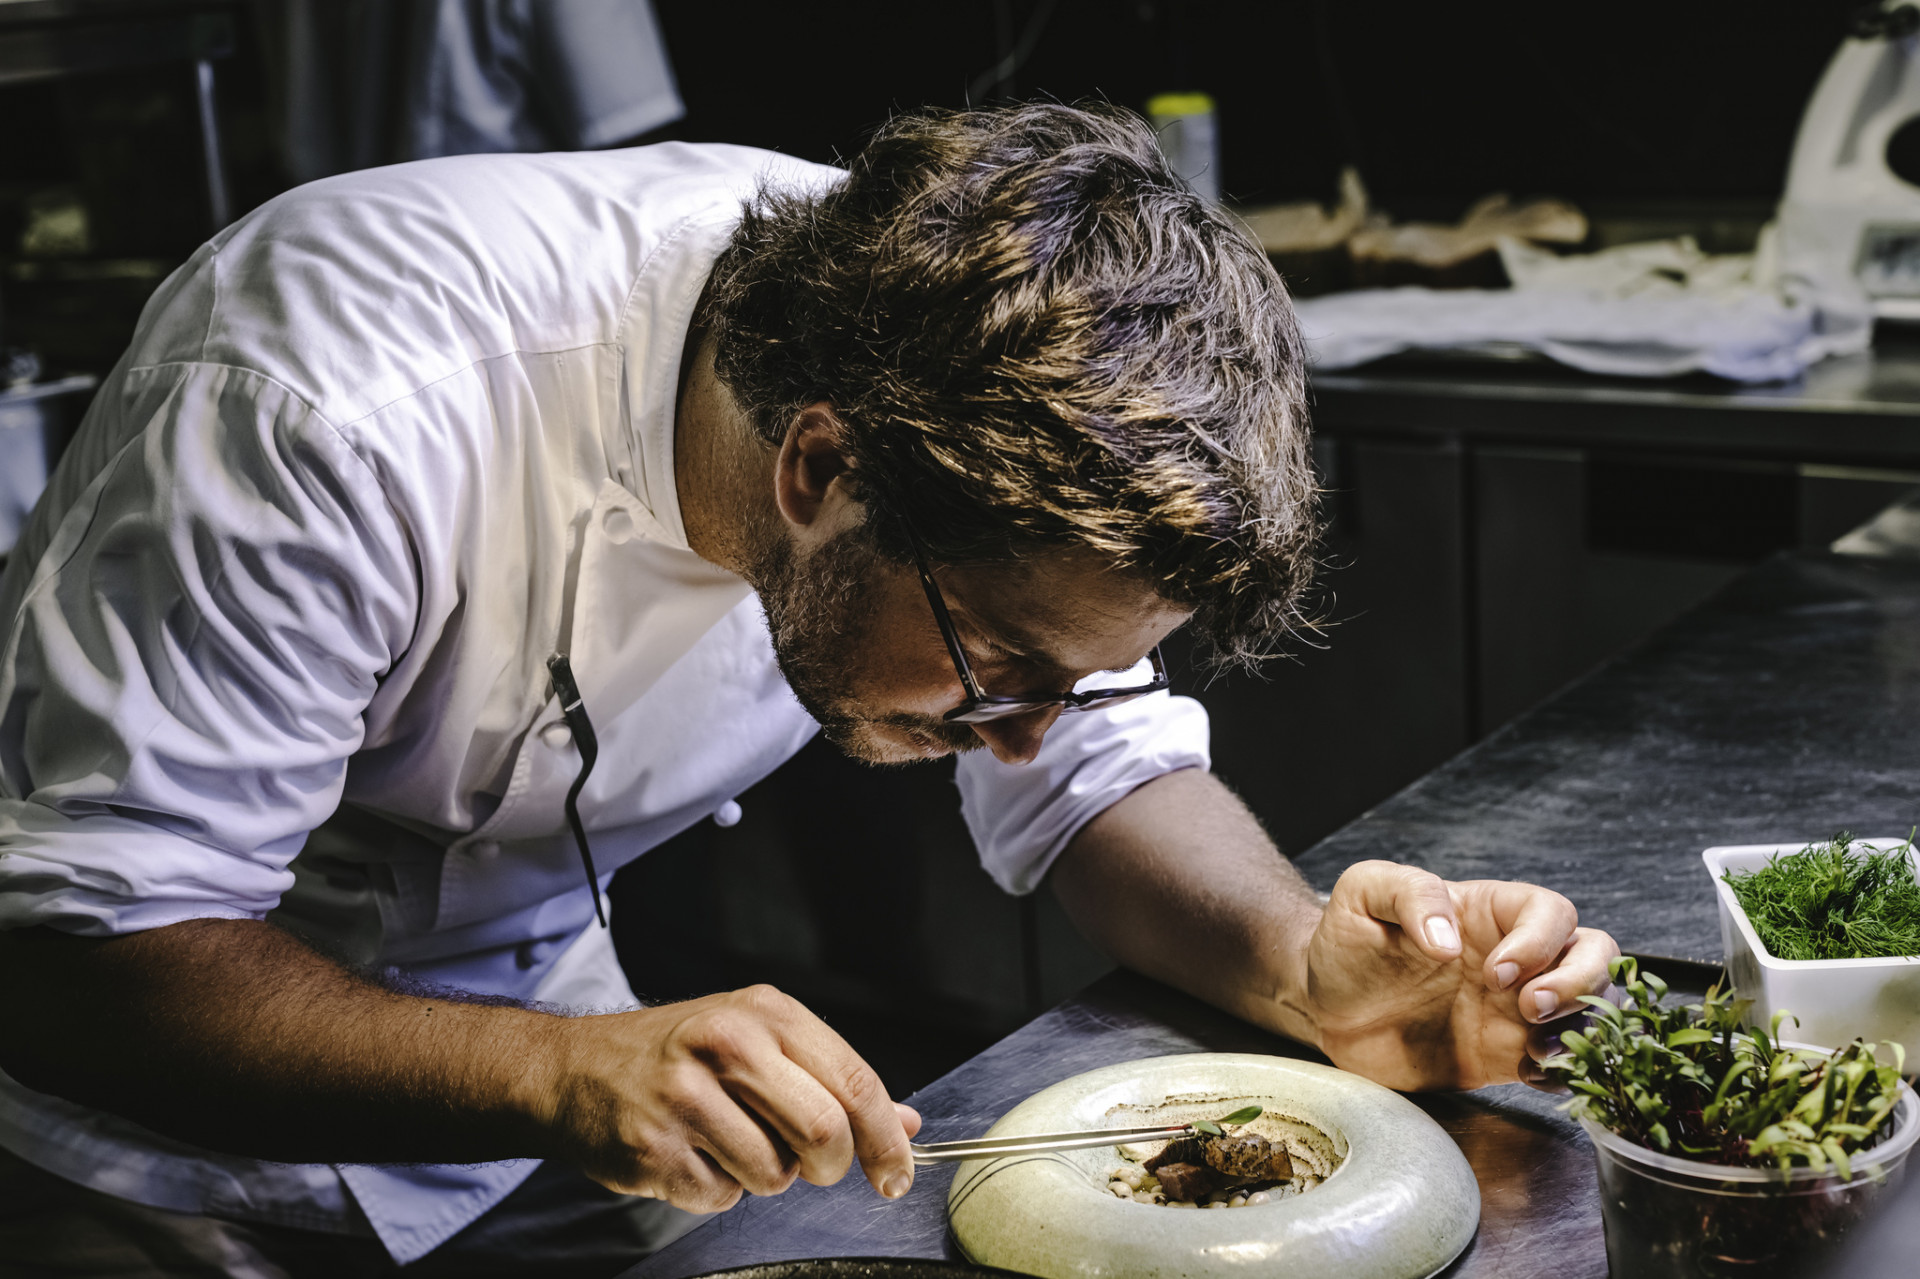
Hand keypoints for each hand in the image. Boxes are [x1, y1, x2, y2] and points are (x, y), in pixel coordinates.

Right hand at [545, 984, 920, 1211]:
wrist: (573, 1069)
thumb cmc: (676, 1053)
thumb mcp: (758, 1039)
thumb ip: (832, 1079)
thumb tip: (907, 1124)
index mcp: (765, 1012)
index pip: (854, 1081)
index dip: (886, 1138)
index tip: (896, 1174)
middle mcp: (726, 1046)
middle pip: (824, 1131)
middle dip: (831, 1166)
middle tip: (813, 1166)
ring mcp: (684, 1098)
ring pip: (773, 1174)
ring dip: (764, 1176)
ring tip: (730, 1143)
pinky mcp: (653, 1149)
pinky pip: (720, 1197)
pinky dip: (716, 1190)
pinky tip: (691, 1155)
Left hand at [1292, 861, 1618, 1091]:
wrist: (1326, 1009)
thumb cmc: (1347, 942)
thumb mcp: (1362, 894)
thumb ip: (1409, 894)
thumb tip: (1448, 939)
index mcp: (1489, 911)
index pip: (1551, 912)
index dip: (1539, 941)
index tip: (1495, 972)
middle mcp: (1517, 955)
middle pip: (1595, 954)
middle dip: (1579, 983)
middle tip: (1529, 1008)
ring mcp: (1518, 1007)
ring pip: (1593, 1007)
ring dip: (1582, 1028)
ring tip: (1536, 1048)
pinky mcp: (1508, 1054)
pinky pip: (1563, 1062)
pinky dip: (1565, 1072)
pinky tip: (1531, 1073)